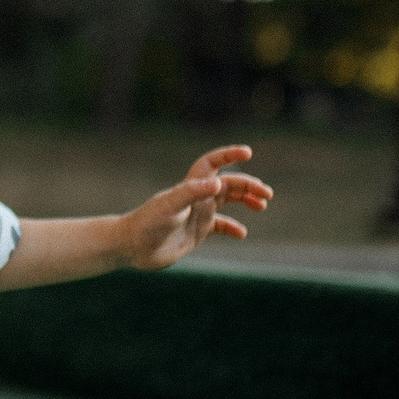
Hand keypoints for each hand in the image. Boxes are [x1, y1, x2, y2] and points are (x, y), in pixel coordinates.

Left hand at [119, 146, 272, 270]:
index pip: (212, 163)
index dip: (229, 155)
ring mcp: (197, 214)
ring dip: (246, 200)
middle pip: (228, 184)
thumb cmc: (148, 223)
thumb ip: (193, 193)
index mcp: (190, 186)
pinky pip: (220, 226)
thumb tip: (219, 183)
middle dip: (248, 185)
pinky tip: (241, 234)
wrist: (132, 247)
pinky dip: (232, 228)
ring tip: (262, 205)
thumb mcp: (170, 206)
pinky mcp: (196, 232)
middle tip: (267, 194)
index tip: (248, 152)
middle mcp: (196, 197)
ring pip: (227, 201)